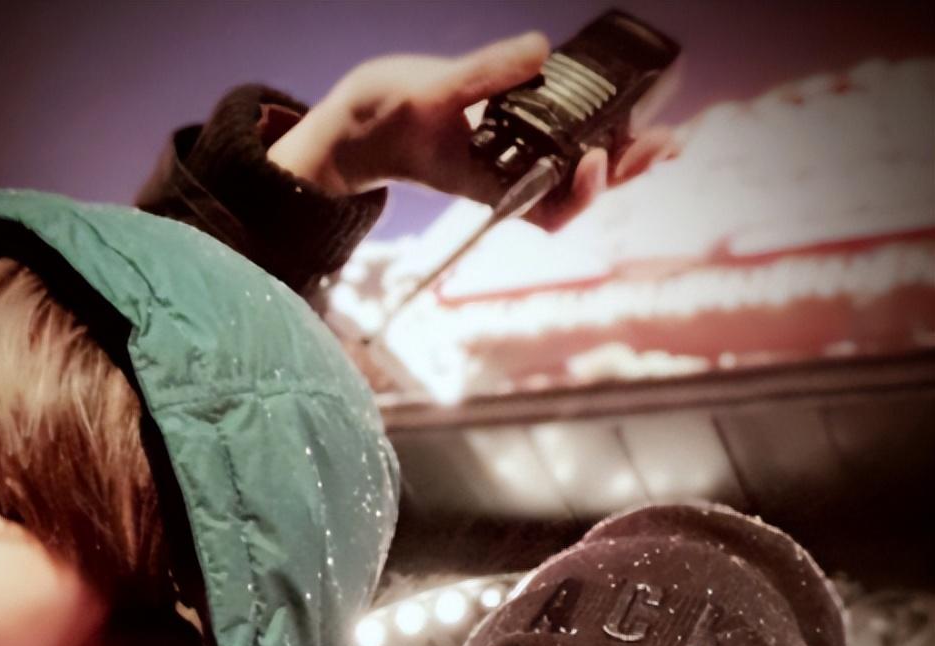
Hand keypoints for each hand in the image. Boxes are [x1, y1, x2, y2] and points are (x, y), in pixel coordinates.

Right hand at [269, 33, 674, 230]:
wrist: (364, 127)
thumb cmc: (385, 122)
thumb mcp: (429, 93)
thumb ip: (483, 76)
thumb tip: (540, 51)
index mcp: (490, 184)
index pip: (548, 209)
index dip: (582, 193)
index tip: (597, 158)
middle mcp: (509, 177)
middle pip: (577, 190)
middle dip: (623, 169)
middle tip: (663, 140)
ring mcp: (514, 158)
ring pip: (578, 167)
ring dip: (623, 153)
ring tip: (664, 135)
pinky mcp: (516, 133)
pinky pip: (566, 138)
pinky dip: (600, 128)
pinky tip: (630, 109)